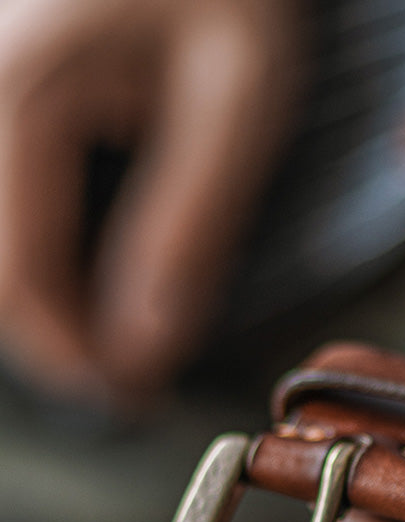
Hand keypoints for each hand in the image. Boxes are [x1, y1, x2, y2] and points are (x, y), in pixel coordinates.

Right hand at [0, 0, 303, 398]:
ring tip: (107, 318)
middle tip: (124, 369)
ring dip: (30, 285)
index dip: (73, 362)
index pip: (17, 285)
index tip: (132, 398)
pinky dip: (25, 234)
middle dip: (47, 332)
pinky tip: (77, 246)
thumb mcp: (234, 91)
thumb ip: (186, 227)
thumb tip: (147, 347)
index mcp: (14, 93)